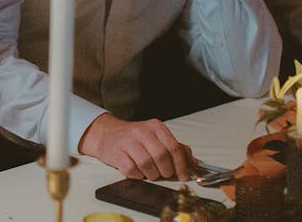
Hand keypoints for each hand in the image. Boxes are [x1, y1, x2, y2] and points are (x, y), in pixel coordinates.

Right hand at [79, 113, 194, 180]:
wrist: (106, 134)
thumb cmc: (134, 138)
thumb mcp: (156, 137)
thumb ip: (176, 148)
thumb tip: (194, 162)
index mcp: (155, 127)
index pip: (174, 146)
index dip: (182, 164)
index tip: (184, 175)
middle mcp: (141, 131)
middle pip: (162, 156)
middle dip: (166, 171)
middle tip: (165, 174)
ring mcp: (128, 142)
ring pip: (148, 164)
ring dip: (152, 174)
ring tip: (150, 172)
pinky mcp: (116, 154)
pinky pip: (132, 170)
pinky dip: (138, 175)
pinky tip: (137, 171)